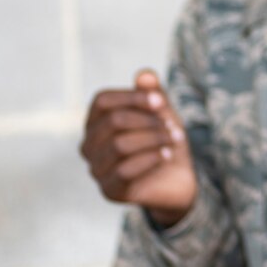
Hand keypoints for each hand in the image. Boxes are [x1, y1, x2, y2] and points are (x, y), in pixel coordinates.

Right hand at [81, 69, 195, 223]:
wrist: (177, 177)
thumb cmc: (161, 138)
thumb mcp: (160, 111)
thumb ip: (152, 91)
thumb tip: (145, 75)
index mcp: (95, 121)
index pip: (102, 101)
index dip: (133, 97)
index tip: (161, 102)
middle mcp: (89, 145)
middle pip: (113, 121)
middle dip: (148, 120)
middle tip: (172, 126)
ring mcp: (96, 169)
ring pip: (119, 145)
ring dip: (153, 139)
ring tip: (174, 139)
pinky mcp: (110, 190)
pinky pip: (124, 171)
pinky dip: (151, 158)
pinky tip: (167, 155)